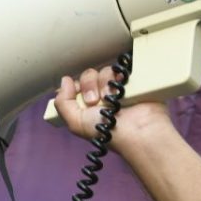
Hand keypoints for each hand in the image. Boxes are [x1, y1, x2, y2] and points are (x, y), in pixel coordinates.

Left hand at [53, 66, 173, 151]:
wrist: (137, 130)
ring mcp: (117, 87)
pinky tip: (120, 89)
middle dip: (89, 86)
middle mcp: (101, 94)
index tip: (79, 97)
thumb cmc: (107, 131)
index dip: (75, 87)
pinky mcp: (132, 81)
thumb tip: (64, 80)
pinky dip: (118, 77)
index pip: (76, 84)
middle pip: (88, 75)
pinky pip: (120, 69)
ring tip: (111, 100)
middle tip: (95, 102)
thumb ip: (63, 103)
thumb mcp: (76, 123)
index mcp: (87, 104)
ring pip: (103, 71)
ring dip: (104, 84)